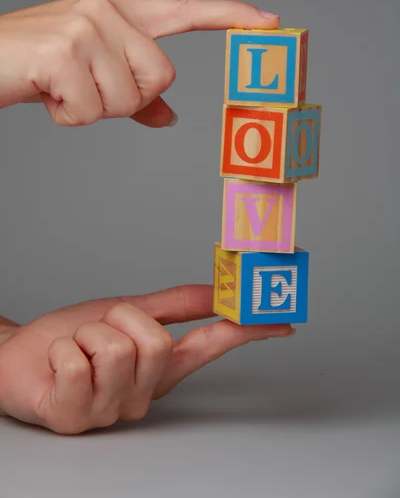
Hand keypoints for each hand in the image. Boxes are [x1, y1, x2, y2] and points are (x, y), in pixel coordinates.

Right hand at [0, 0, 278, 126]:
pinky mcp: (64, 50)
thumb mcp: (92, 73)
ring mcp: (85, 26)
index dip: (229, 15)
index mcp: (119, 10)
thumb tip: (170, 117)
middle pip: (162, 77)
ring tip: (63, 89)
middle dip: (127, 99)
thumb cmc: (39, 66)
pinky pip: (94, 111)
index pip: (184, 10)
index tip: (268, 22)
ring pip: (129, 99)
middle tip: (87, 88)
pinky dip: (70, 116)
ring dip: (95, 110)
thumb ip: (136, 92)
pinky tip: (48, 94)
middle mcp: (106, 10)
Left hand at [0, 285, 292, 433]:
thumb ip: (175, 305)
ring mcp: (111, 411)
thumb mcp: (128, 312)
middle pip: (155, 342)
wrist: (20, 356)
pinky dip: (61, 351)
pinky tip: (57, 365)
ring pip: (115, 349)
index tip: (281, 322)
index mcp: (161, 367)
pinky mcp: (74, 419)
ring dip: (87, 334)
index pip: (212, 346)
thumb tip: (219, 292)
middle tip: (100, 329)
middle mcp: (144, 394)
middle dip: (119, 321)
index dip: (247, 332)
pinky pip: (78, 364)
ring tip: (77, 347)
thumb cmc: (76, 337)